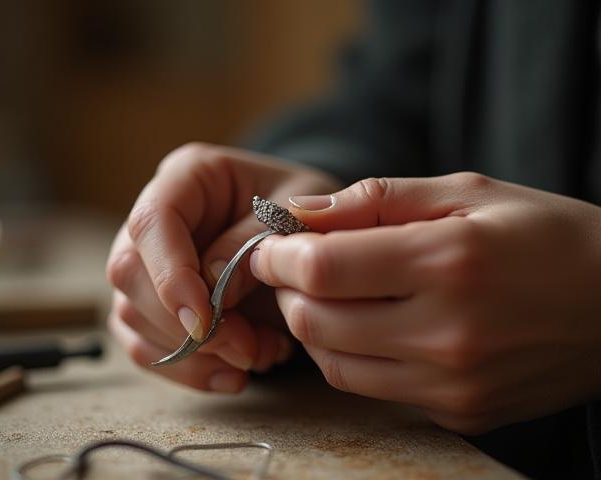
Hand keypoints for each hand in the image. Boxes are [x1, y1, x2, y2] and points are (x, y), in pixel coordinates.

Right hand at [106, 143, 340, 392]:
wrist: (310, 237)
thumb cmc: (306, 215)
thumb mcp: (298, 214)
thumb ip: (256, 241)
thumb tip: (213, 292)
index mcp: (188, 176)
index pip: (153, 221)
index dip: (170, 275)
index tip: (205, 322)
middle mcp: (157, 218)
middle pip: (130, 273)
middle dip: (185, 325)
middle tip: (247, 349)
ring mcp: (150, 262)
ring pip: (131, 315)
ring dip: (192, 354)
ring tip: (259, 356)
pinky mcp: (155, 304)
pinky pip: (146, 346)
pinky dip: (188, 371)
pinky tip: (233, 377)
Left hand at [249, 173, 600, 433]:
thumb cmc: (545, 235)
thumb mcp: (467, 191)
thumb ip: (376, 198)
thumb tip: (299, 211)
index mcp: (449, 262)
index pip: (323, 270)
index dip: (279, 256)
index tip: (271, 244)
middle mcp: (448, 334)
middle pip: (317, 323)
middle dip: (287, 292)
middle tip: (293, 266)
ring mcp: (454, 385)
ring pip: (335, 365)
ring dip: (312, 327)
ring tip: (328, 294)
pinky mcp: (459, 412)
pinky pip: (373, 388)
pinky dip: (350, 355)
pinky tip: (368, 325)